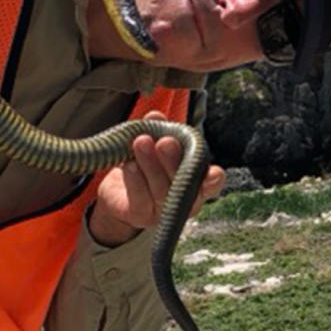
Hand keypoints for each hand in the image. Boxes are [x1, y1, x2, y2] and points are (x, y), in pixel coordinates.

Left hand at [88, 111, 224, 245]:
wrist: (117, 187)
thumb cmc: (143, 161)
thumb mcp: (151, 141)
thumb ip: (157, 129)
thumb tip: (155, 116)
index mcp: (194, 180)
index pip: (210, 183)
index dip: (214, 179)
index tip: (213, 173)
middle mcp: (184, 199)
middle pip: (182, 183)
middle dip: (174, 161)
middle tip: (165, 142)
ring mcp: (163, 210)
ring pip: (160, 189)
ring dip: (150, 164)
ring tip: (140, 143)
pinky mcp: (141, 215)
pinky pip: (139, 198)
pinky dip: (134, 179)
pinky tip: (128, 164)